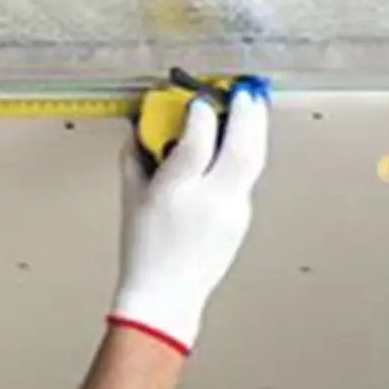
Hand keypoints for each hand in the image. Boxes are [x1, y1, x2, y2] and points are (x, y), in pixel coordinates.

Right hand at [107, 80, 270, 354]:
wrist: (164, 297)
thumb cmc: (144, 255)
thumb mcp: (132, 200)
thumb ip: (136, 158)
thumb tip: (141, 131)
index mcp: (177, 191)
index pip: (198, 135)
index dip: (200, 111)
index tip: (196, 102)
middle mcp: (210, 201)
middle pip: (243, 144)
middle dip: (247, 111)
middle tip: (244, 91)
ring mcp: (232, 212)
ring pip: (253, 161)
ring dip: (256, 129)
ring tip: (251, 109)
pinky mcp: (241, 221)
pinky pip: (246, 181)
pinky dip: (245, 158)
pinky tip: (239, 146)